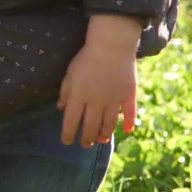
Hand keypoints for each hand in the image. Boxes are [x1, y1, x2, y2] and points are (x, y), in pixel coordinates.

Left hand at [58, 14, 141, 146]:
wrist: (111, 46)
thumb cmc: (87, 58)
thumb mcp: (70, 74)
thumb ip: (66, 92)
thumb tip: (61, 108)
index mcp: (79, 97)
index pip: (71, 121)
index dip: (68, 133)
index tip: (67, 141)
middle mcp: (96, 102)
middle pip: (91, 126)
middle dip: (87, 138)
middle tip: (85, 144)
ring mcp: (114, 100)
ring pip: (109, 123)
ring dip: (104, 134)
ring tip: (101, 140)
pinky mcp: (128, 96)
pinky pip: (129, 113)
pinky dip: (129, 122)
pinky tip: (127, 130)